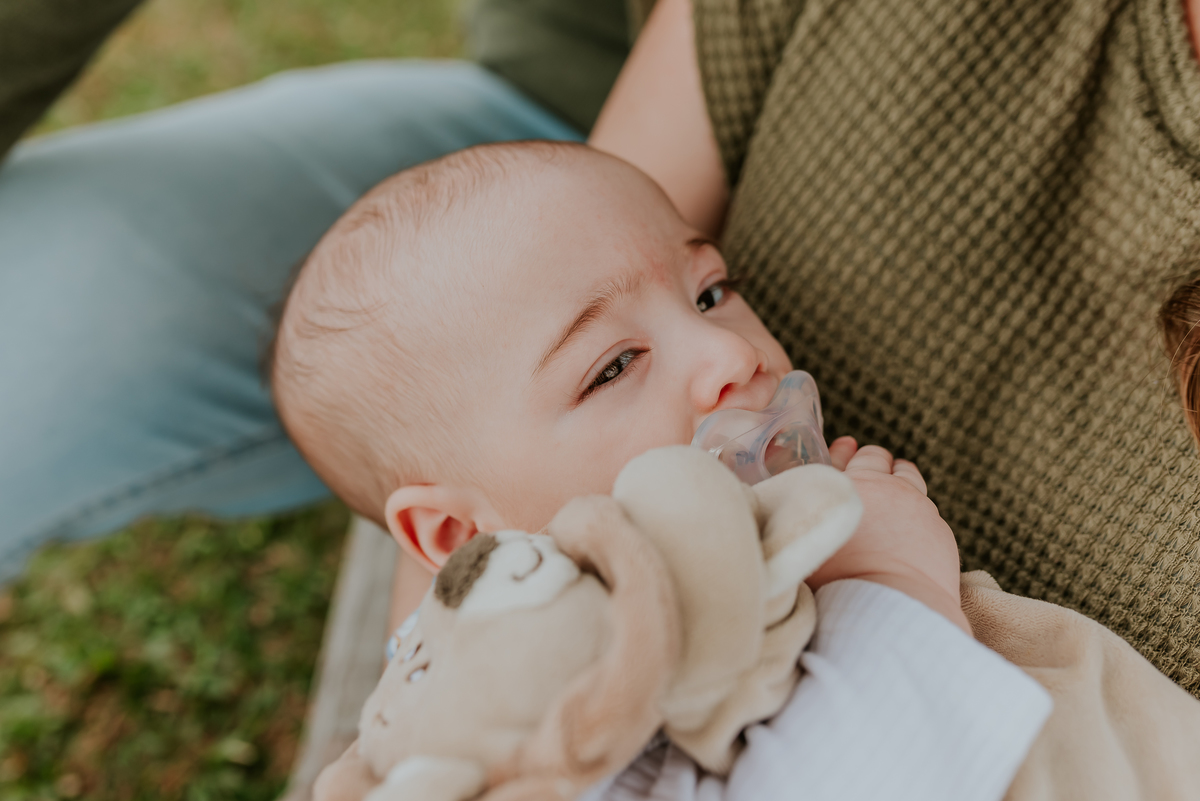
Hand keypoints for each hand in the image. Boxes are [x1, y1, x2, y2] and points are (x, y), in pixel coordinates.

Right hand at [807, 438, 970, 634]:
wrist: (890, 611)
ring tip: (893, 487)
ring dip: (899, 477)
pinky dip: (918, 511)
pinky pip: (928, 509)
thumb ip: (804, 518)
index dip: (842, 453)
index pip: (843, 457)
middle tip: (867, 468)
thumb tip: (793, 513)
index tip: (844, 448)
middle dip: (872, 461)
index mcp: (845, 488)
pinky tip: (911, 527)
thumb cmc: (837, 584)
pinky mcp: (939, 530)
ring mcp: (917, 506)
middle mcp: (882, 488)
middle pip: (877, 457)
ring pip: (909, 475)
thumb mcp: (806, 543)